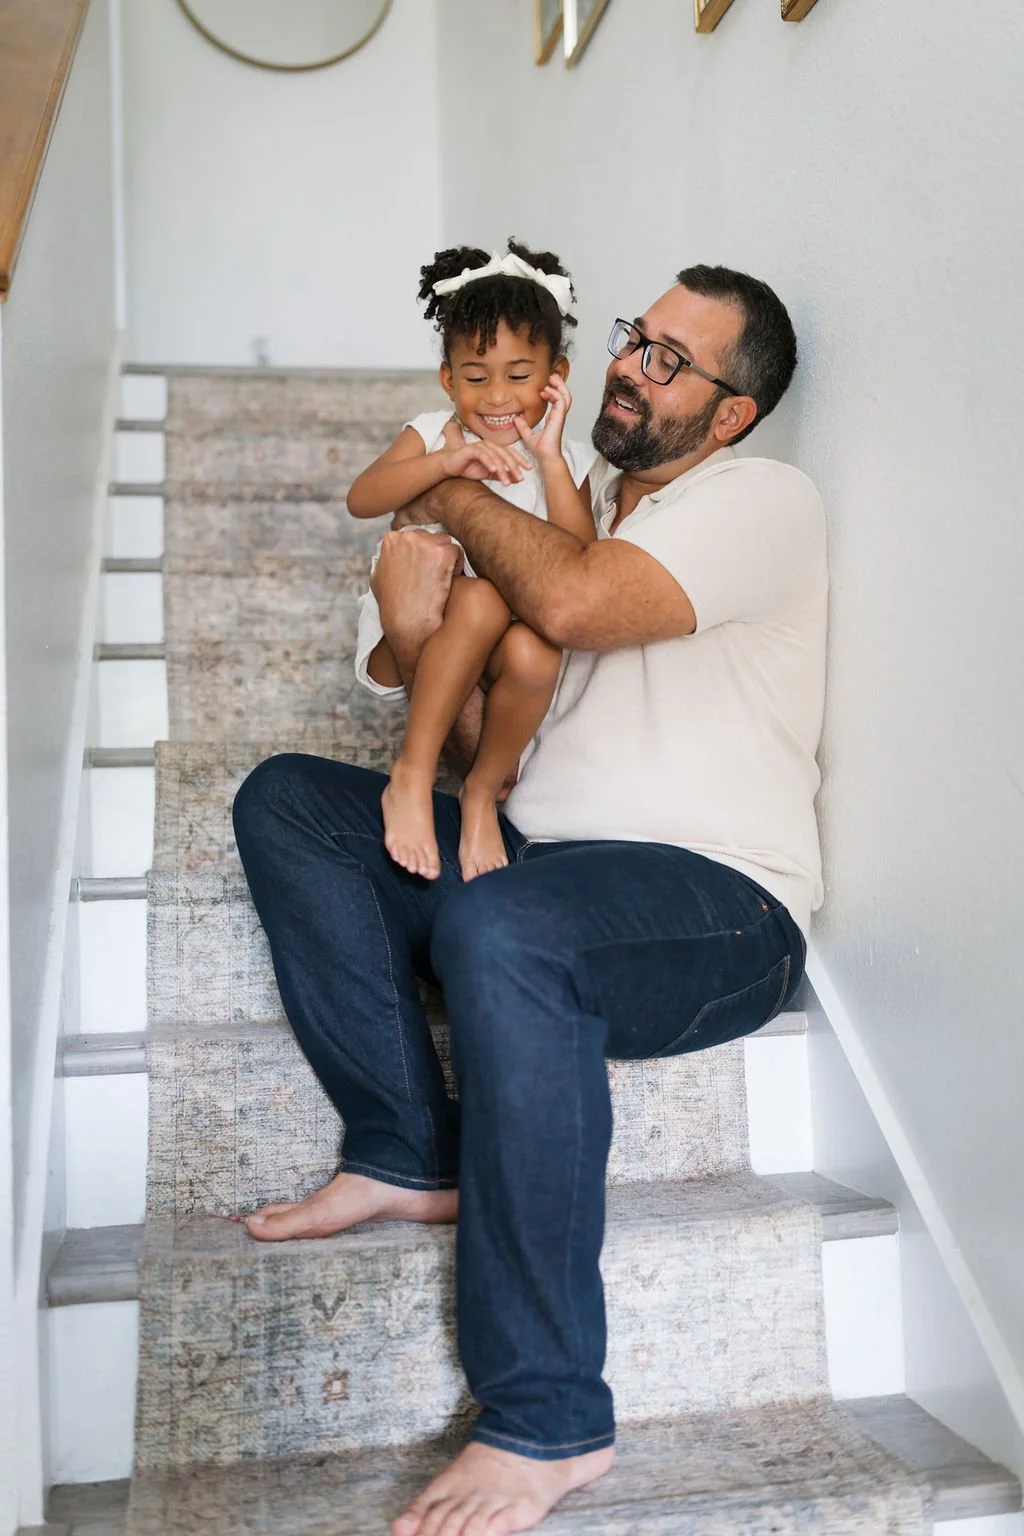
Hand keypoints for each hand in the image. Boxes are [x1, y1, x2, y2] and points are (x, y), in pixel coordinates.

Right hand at [371, 529, 462, 660]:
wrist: (408, 624)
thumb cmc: (393, 607)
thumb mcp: (378, 579)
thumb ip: (386, 561)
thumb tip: (388, 557)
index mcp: (390, 539)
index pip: (414, 537)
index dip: (421, 554)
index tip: (423, 569)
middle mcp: (407, 536)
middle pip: (431, 537)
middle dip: (434, 555)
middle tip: (433, 576)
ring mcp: (426, 543)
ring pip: (445, 543)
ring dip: (446, 560)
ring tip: (440, 580)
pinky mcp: (443, 553)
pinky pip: (457, 552)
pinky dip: (456, 566)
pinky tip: (448, 581)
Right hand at [439, 417, 530, 485]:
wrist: (449, 466)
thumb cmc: (468, 468)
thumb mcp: (488, 474)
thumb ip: (502, 475)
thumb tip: (517, 479)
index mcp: (494, 449)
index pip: (510, 453)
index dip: (520, 460)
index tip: (528, 469)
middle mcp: (488, 445)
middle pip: (505, 454)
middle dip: (514, 466)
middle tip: (520, 477)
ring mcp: (479, 446)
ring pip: (495, 456)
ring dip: (502, 469)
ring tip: (507, 481)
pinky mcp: (470, 449)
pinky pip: (482, 455)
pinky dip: (488, 462)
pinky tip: (493, 470)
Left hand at [514, 374, 571, 465]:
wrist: (545, 456)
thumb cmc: (540, 449)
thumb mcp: (528, 435)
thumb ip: (522, 426)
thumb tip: (516, 418)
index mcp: (553, 418)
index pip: (557, 401)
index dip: (552, 393)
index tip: (543, 390)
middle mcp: (558, 416)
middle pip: (564, 396)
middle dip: (559, 384)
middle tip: (552, 377)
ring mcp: (560, 416)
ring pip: (566, 396)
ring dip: (560, 386)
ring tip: (552, 379)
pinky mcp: (559, 417)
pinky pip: (560, 401)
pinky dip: (555, 393)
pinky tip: (546, 391)